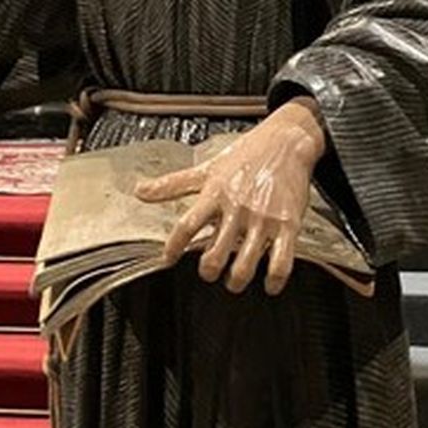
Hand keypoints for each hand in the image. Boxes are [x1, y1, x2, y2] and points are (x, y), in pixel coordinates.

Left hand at [135, 99, 326, 295]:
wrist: (287, 141)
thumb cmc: (246, 155)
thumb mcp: (206, 169)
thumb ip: (172, 185)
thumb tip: (139, 191)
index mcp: (215, 194)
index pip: (187, 226)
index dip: (174, 247)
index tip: (168, 259)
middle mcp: (238, 209)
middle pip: (215, 254)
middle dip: (208, 271)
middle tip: (208, 272)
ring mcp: (264, 219)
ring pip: (245, 265)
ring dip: (236, 280)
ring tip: (233, 281)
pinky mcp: (288, 225)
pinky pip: (281, 263)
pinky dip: (274, 280)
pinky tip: (269, 285)